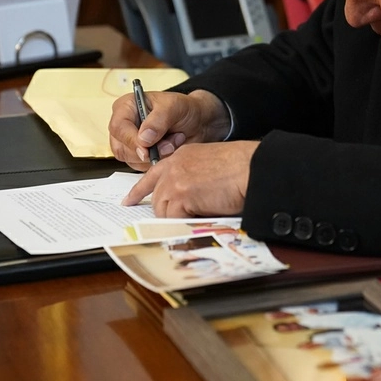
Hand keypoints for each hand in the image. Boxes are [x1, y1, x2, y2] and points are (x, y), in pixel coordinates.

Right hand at [109, 89, 231, 170]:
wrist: (198, 123)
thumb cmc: (184, 109)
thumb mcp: (174, 107)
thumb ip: (158, 120)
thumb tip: (143, 138)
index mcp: (126, 107)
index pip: (119, 127)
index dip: (131, 140)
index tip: (147, 149)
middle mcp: (124, 125)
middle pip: (121, 148)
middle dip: (147, 151)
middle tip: (169, 143)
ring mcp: (130, 142)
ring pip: (132, 160)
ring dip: (156, 156)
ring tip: (173, 141)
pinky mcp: (139, 157)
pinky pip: (142, 167)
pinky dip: (159, 161)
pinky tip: (171, 148)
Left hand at [122, 140, 258, 217]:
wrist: (252, 168)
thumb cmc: (243, 169)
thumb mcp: (213, 166)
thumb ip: (195, 178)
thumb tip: (190, 200)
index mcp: (183, 156)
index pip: (153, 174)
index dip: (140, 190)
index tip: (129, 200)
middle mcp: (175, 166)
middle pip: (157, 197)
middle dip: (166, 212)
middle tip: (176, 220)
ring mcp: (175, 180)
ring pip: (164, 210)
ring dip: (179, 218)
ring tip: (199, 217)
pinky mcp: (180, 195)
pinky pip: (174, 219)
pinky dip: (185, 224)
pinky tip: (201, 219)